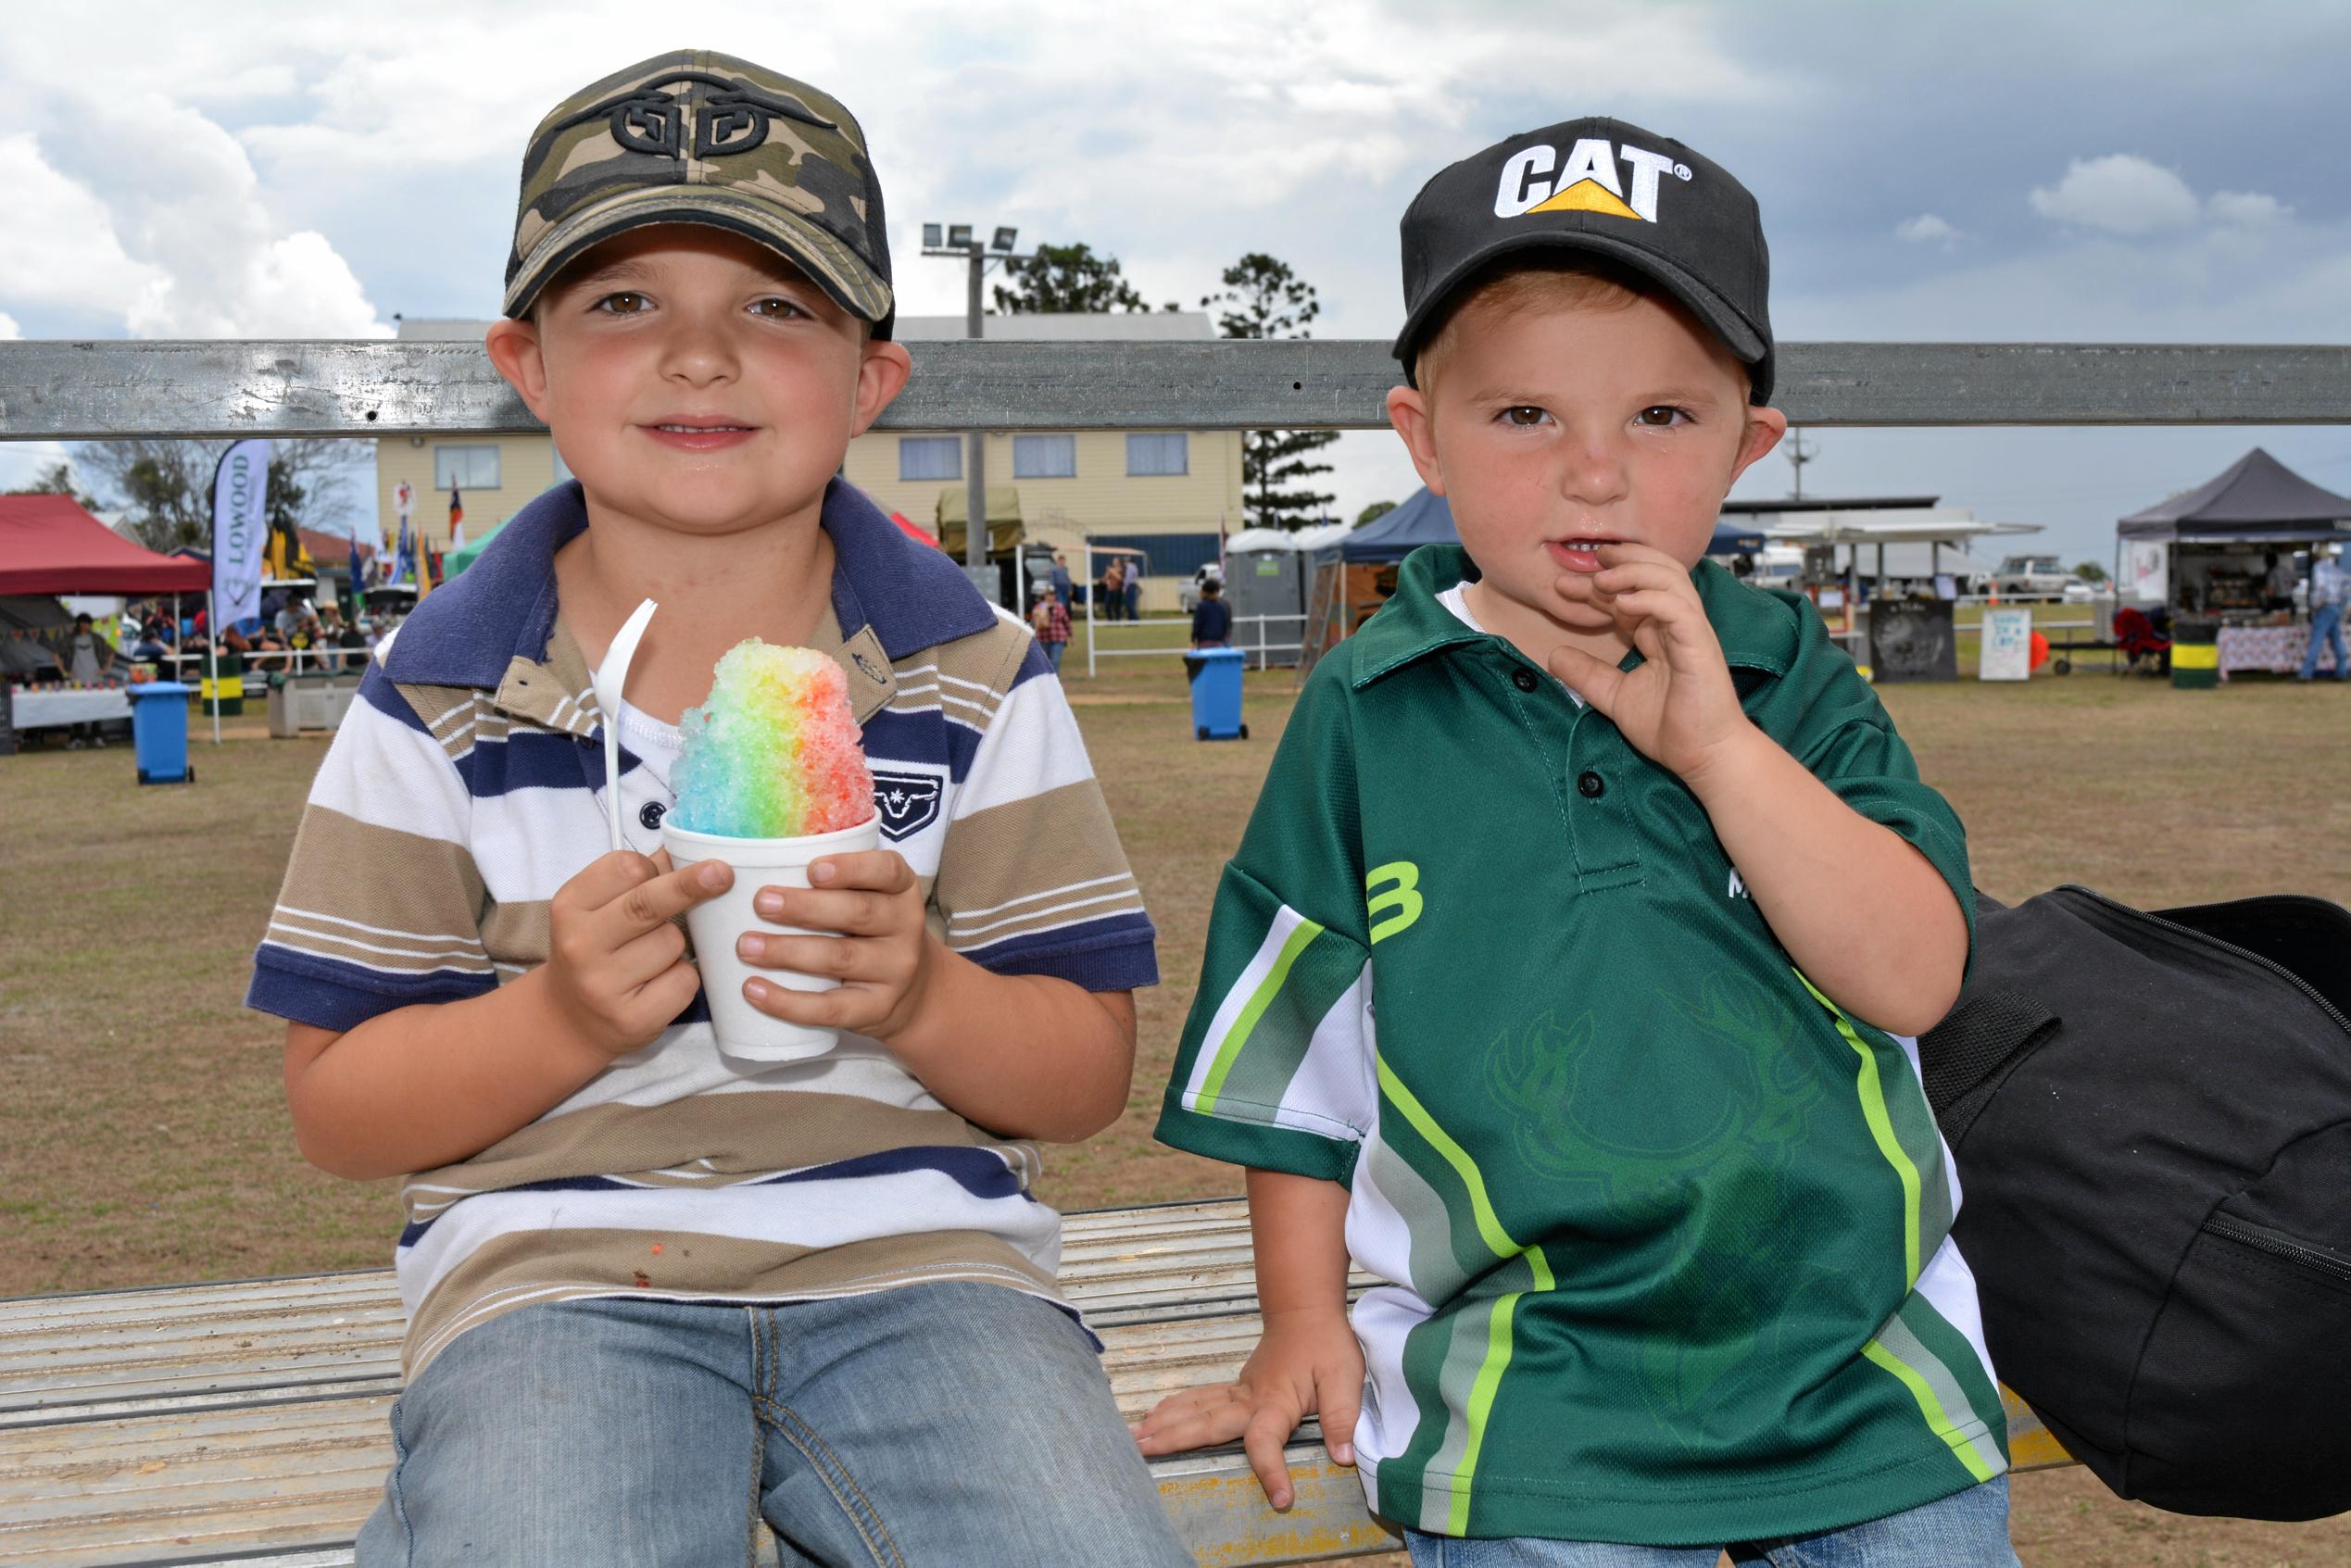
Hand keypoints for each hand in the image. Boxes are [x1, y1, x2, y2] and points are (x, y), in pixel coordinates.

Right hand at [545, 850, 731, 1058]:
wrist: (568, 1021)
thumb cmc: (595, 951)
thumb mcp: (597, 910)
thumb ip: (637, 879)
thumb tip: (688, 847)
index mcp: (570, 906)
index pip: (625, 868)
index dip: (653, 869)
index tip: (660, 876)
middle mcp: (580, 945)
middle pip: (647, 903)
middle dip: (689, 885)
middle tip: (722, 873)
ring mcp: (603, 985)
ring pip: (672, 942)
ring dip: (678, 945)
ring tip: (651, 959)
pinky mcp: (632, 1018)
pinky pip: (684, 980)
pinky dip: (683, 977)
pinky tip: (658, 986)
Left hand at [737, 850, 936, 1043]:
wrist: (913, 991)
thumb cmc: (873, 930)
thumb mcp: (873, 897)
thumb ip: (838, 882)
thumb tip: (764, 865)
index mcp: (902, 889)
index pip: (886, 870)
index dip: (851, 868)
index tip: (812, 869)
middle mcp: (906, 927)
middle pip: (858, 913)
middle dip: (806, 907)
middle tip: (761, 902)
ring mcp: (895, 971)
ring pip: (840, 958)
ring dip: (788, 951)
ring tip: (747, 946)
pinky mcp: (876, 1009)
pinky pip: (830, 1008)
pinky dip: (788, 1002)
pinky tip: (755, 989)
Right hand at [1129, 1306, 1363, 1510]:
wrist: (1304, 1311)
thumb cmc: (1326, 1344)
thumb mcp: (1345, 1377)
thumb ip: (1341, 1416)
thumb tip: (1343, 1456)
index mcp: (1276, 1402)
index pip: (1268, 1441)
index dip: (1272, 1470)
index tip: (1281, 1499)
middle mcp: (1250, 1399)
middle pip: (1208, 1423)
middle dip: (1175, 1438)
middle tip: (1142, 1450)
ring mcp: (1238, 1392)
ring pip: (1196, 1409)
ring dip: (1166, 1423)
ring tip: (1135, 1439)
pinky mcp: (1236, 1389)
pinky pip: (1200, 1400)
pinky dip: (1174, 1408)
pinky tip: (1153, 1417)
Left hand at [1547, 543, 1752, 782]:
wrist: (1704, 756)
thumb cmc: (1671, 728)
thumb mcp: (1615, 697)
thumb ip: (1588, 674)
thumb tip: (1553, 655)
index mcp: (1659, 633)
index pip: (1628, 594)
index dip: (1597, 586)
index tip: (1562, 586)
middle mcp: (1676, 625)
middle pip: (1654, 573)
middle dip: (1621, 561)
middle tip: (1588, 560)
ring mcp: (1691, 632)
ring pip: (1670, 580)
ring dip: (1634, 572)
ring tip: (1601, 578)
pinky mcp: (1700, 645)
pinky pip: (1679, 608)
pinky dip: (1651, 598)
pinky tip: (1623, 602)